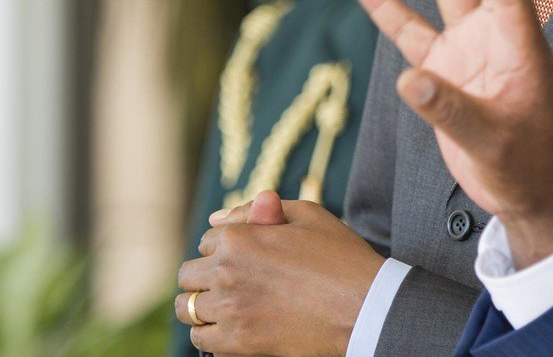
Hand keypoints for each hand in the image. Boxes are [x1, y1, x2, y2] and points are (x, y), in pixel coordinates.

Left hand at [175, 196, 381, 356]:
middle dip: (205, 276)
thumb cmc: (341, 257)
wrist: (365, 306)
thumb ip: (258, 210)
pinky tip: (232, 328)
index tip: (246, 257)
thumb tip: (216, 218)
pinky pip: (201, 341)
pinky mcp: (238, 342)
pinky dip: (211, 335)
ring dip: (202, 306)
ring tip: (226, 307)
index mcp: (239, 238)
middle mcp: (226, 273)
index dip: (226, 247)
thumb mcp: (307, 215)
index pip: (206, 241)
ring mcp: (230, 310)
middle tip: (232, 283)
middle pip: (188, 276)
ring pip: (187, 310)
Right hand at [351, 0, 552, 267]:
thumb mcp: (493, 141)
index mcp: (522, 44)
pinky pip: (409, 31)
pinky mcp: (441, 69)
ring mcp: (467, 47)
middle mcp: (495, 35)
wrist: (526, 192)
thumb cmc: (526, 164)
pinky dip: (386, 5)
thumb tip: (410, 80)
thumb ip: (450, 110)